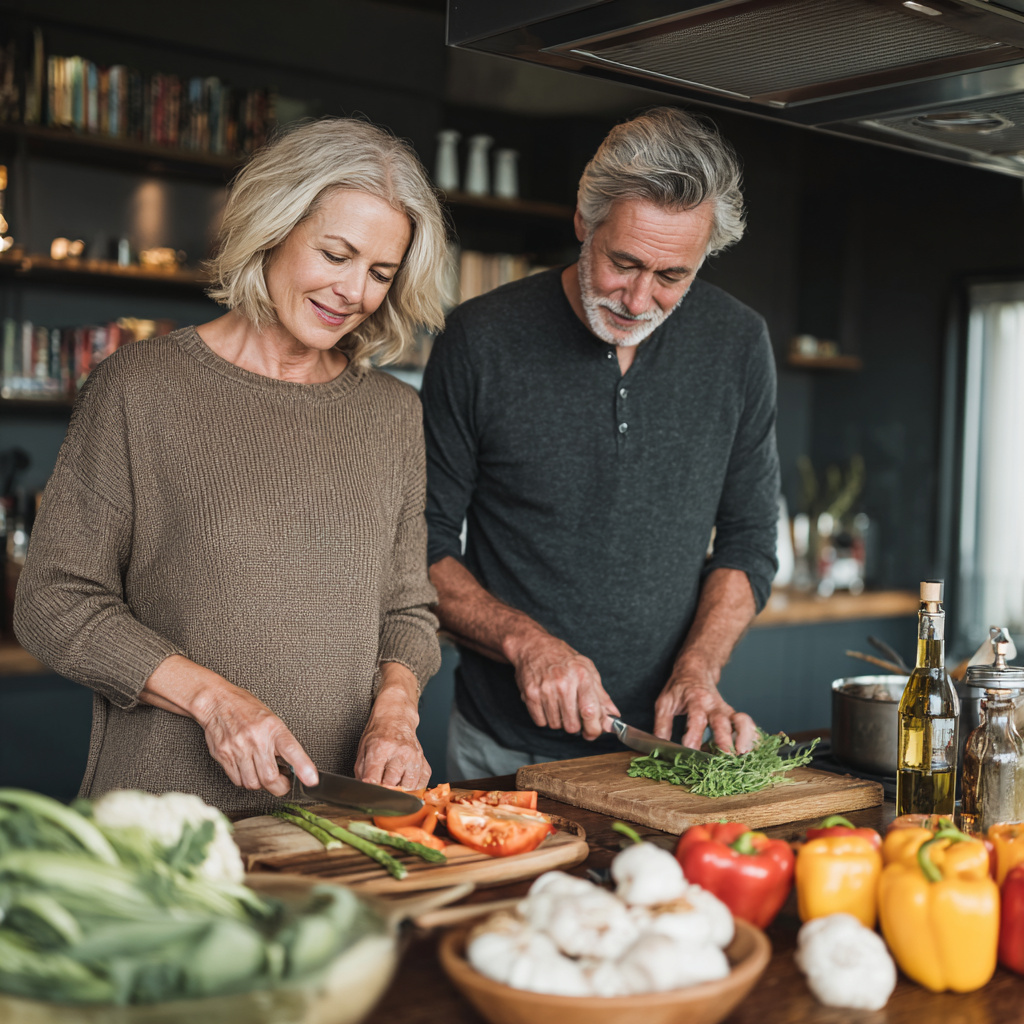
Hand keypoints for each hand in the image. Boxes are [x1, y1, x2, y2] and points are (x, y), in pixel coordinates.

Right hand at [144, 655, 317, 796]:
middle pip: (270, 777)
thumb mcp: (271, 719)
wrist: (217, 702)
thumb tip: (293, 765)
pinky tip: (248, 769)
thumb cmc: (246, 708)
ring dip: (260, 783)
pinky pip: (238, 780)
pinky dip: (245, 779)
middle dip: (280, 786)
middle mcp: (255, 739)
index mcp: (272, 727)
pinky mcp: (224, 756)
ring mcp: (238, 749)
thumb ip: (281, 742)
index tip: (311, 780)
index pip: (291, 749)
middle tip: (283, 782)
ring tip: (263, 772)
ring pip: (253, 783)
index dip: (303, 767)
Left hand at [354, 663, 430, 788]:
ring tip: (393, 783)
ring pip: (408, 788)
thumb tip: (363, 792)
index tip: (368, 795)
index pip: (374, 779)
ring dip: (400, 791)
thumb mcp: (363, 750)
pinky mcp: (424, 763)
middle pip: (392, 786)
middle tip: (380, 790)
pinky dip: (413, 788)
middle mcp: (400, 753)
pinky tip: (405, 780)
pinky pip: (421, 785)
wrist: (396, 720)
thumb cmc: (379, 735)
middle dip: (384, 792)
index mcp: (381, 748)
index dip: (369, 791)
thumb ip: (362, 773)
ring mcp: (415, 758)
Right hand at [505, 628, 619, 740]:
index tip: (593, 733)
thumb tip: (613, 716)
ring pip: (556, 725)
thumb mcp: (588, 669)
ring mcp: (545, 689)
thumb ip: (601, 695)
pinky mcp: (530, 694)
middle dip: (575, 725)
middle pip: (572, 725)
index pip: (590, 712)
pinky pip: (541, 722)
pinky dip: (545, 718)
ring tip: (558, 703)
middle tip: (573, 713)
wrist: (535, 646)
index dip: (594, 729)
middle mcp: (563, 683)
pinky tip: (547, 704)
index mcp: (582, 676)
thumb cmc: (563, 658)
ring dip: (559, 720)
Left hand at [653, 664, 755, 753]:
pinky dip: (752, 737)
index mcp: (696, 700)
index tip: (690, 750)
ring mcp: (727, 711)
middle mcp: (714, 706)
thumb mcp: (665, 702)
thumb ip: (662, 724)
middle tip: (725, 758)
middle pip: (723, 722)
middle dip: (725, 741)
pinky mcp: (734, 716)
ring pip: (742, 721)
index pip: (696, 718)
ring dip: (744, 738)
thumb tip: (659, 745)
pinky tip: (750, 751)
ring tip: (742, 754)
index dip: (694, 735)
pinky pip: (749, 725)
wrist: (696, 670)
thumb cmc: (680, 688)